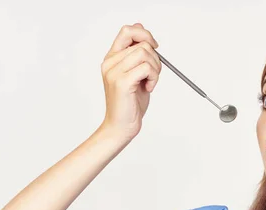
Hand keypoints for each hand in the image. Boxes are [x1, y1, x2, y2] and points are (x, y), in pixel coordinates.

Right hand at [99, 23, 161, 141]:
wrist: (121, 126)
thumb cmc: (130, 103)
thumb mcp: (136, 73)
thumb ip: (137, 53)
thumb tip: (140, 26)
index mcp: (112, 58)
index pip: (127, 31)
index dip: (144, 34)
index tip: (154, 47)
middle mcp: (110, 62)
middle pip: (141, 43)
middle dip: (156, 58)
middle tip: (153, 74)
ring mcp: (114, 72)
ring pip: (145, 54)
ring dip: (156, 69)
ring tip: (150, 82)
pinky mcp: (122, 82)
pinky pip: (146, 68)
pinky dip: (154, 78)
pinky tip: (148, 88)